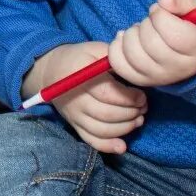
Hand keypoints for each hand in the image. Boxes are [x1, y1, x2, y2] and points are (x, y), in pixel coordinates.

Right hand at [24, 42, 144, 155]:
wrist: (52, 72)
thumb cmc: (80, 58)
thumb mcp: (95, 49)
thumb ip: (115, 57)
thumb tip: (137, 67)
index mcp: (80, 77)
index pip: (106, 93)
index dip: (128, 98)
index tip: (142, 96)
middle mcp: (75, 98)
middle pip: (106, 114)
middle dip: (131, 113)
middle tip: (143, 108)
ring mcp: (74, 115)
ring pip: (102, 130)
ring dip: (125, 128)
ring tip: (138, 119)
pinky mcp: (75, 125)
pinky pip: (91, 140)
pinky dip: (107, 146)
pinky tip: (122, 146)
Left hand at [106, 0, 195, 90]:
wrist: (187, 56)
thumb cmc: (190, 27)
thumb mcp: (194, 9)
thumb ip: (181, 0)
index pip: (173, 33)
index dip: (160, 16)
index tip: (160, 10)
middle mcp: (180, 68)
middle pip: (150, 43)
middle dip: (146, 24)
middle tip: (151, 21)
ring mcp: (159, 78)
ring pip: (132, 53)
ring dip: (131, 34)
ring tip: (141, 30)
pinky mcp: (140, 80)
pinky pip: (118, 63)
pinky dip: (117, 46)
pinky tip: (126, 39)